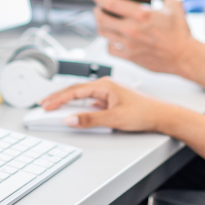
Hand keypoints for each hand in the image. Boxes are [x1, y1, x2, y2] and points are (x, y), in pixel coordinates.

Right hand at [42, 77, 170, 131]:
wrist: (162, 115)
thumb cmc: (144, 112)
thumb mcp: (114, 118)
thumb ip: (90, 120)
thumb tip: (70, 119)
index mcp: (104, 85)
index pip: (74, 90)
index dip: (57, 98)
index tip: (45, 105)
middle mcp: (105, 86)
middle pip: (75, 90)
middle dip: (57, 97)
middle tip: (42, 104)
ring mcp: (108, 93)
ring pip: (82, 95)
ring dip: (67, 101)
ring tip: (54, 106)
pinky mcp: (111, 101)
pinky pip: (90, 101)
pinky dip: (79, 106)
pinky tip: (75, 111)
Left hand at [92, 0, 193, 74]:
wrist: (184, 56)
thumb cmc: (180, 33)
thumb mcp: (175, 5)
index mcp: (141, 14)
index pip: (110, 3)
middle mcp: (131, 29)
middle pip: (101, 18)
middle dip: (97, 11)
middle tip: (99, 8)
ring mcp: (128, 44)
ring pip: (102, 33)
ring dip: (101, 25)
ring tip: (105, 22)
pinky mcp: (129, 57)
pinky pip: (109, 49)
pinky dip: (109, 42)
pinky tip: (114, 38)